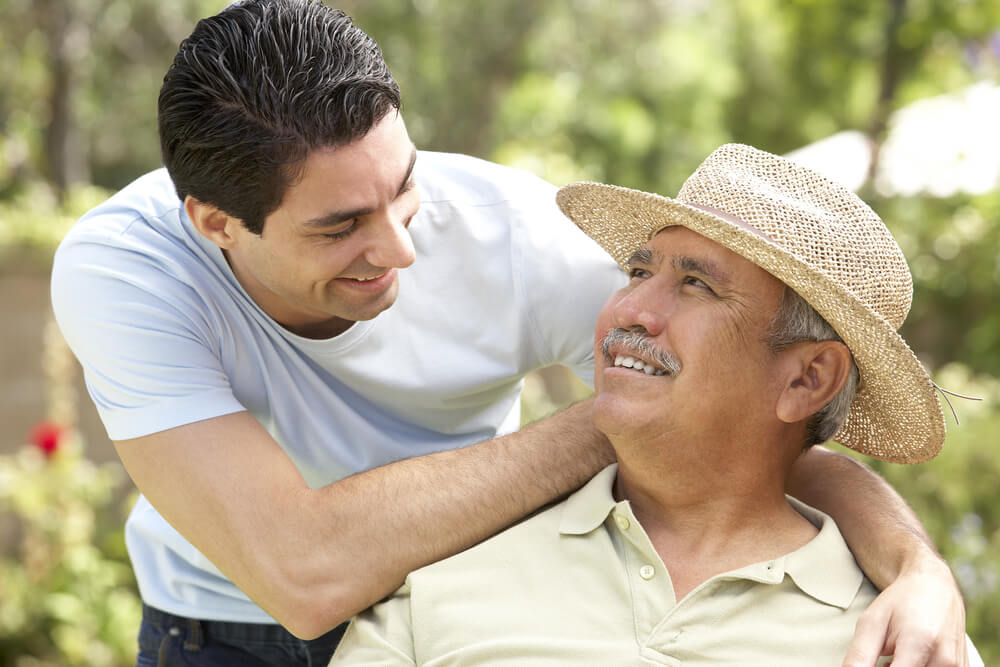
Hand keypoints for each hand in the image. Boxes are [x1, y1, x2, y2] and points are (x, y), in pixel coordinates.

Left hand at [842, 556, 967, 666]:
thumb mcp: (871, 623)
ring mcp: (958, 666)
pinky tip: (911, 660)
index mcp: (920, 643)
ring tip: (897, 656)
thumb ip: (860, 655)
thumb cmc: (899, 603)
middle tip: (884, 659)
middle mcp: (945, 659)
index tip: (877, 662)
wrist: (934, 586)